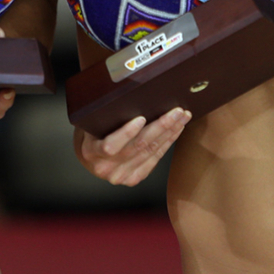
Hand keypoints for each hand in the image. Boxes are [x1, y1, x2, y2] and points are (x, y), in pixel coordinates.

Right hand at [75, 107, 191, 185]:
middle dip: (161, 126)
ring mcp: (121, 176)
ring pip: (150, 152)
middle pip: (138, 146)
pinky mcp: (134, 178)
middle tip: (176, 112)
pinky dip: (168, 143)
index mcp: (92, 152)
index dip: (127, 133)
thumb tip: (131, 94)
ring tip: (182, 117)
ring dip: (170, 132)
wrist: (91, 157)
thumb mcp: (93, 123)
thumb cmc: (94, 133)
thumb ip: (107, 116)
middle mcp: (106, 167)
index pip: (110, 146)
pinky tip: (176, 130)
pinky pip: (155, 159)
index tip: (142, 118)